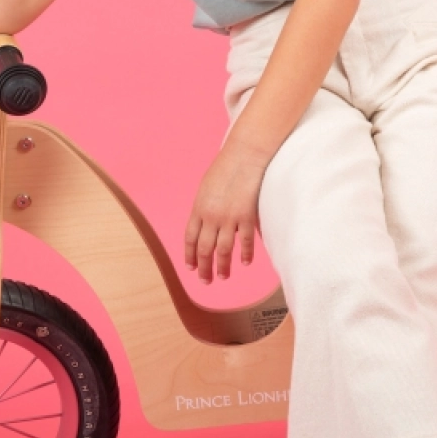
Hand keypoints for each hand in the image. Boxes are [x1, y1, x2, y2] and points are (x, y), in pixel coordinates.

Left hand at [184, 145, 266, 282]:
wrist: (244, 156)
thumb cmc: (225, 168)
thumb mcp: (206, 188)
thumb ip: (204, 208)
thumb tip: (205, 225)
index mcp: (198, 208)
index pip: (190, 238)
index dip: (189, 255)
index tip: (191, 267)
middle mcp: (211, 216)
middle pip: (204, 248)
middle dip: (204, 267)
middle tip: (205, 281)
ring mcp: (229, 218)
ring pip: (223, 249)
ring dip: (222, 266)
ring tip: (223, 277)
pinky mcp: (247, 217)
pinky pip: (245, 241)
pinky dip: (245, 253)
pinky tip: (245, 262)